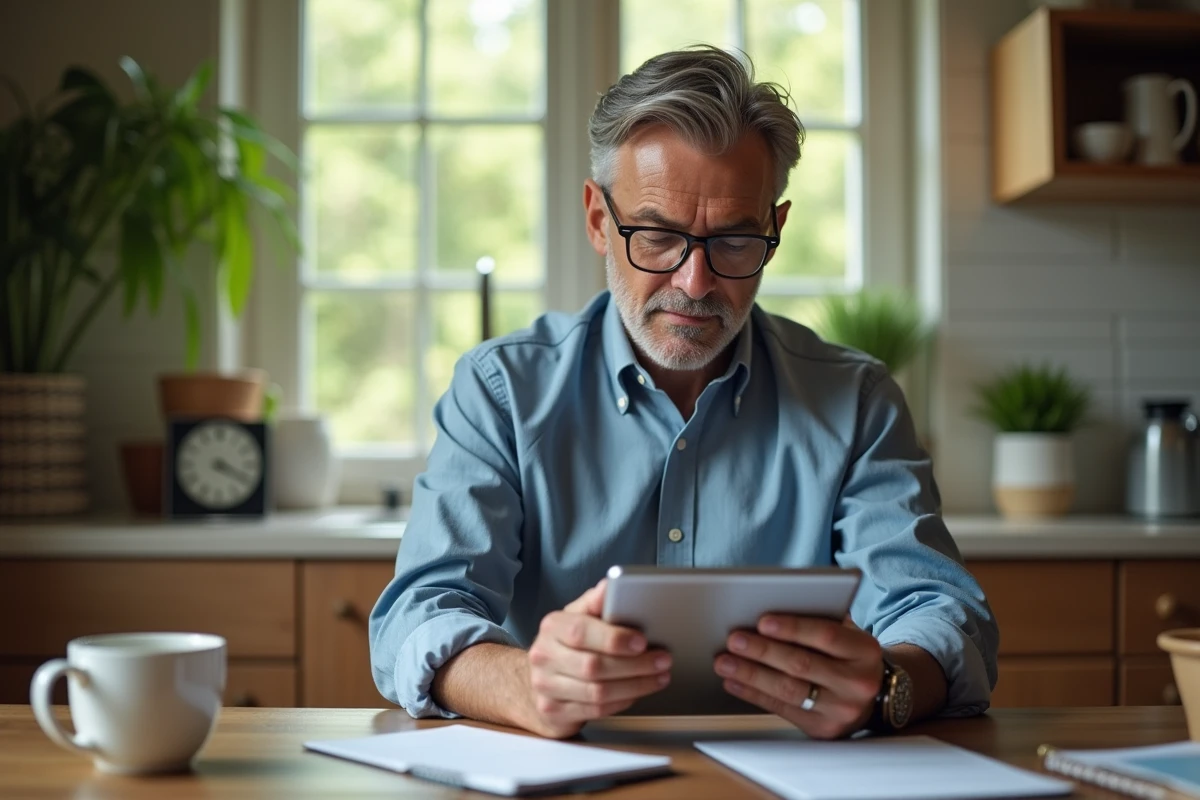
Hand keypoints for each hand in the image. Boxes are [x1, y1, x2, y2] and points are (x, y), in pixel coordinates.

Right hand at [524, 579, 671, 737]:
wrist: (536, 679)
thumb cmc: (566, 644)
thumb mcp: (578, 616)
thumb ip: (596, 602)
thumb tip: (611, 585)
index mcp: (552, 627)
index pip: (581, 632)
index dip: (614, 639)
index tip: (642, 641)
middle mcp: (544, 657)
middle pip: (593, 666)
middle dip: (635, 665)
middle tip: (662, 660)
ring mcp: (545, 687)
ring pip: (597, 693)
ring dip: (635, 686)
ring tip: (659, 677)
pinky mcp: (553, 712)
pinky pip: (595, 711)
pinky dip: (622, 702)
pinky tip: (637, 692)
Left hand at [713, 615, 882, 738]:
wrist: (873, 696)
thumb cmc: (848, 655)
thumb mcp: (847, 634)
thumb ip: (820, 619)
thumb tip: (771, 605)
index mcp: (864, 651)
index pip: (826, 636)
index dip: (793, 628)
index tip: (762, 621)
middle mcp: (857, 683)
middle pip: (802, 664)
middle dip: (763, 651)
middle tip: (734, 640)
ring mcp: (841, 710)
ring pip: (788, 690)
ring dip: (751, 675)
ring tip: (724, 662)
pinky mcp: (823, 729)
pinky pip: (782, 710)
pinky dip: (754, 694)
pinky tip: (734, 682)